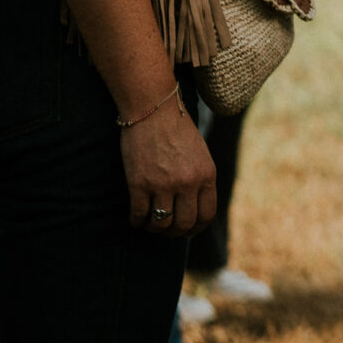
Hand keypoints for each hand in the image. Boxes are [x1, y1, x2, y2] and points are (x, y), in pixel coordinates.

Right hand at [121, 93, 215, 238]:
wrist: (154, 110)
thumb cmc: (177, 130)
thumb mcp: (200, 154)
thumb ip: (200, 179)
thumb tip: (195, 206)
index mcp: (207, 175)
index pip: (206, 214)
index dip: (196, 228)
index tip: (187, 231)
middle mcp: (188, 183)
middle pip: (184, 224)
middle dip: (174, 232)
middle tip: (165, 230)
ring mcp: (163, 184)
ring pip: (161, 223)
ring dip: (154, 228)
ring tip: (149, 223)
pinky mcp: (139, 183)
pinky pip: (138, 214)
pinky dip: (136, 221)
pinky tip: (135, 218)